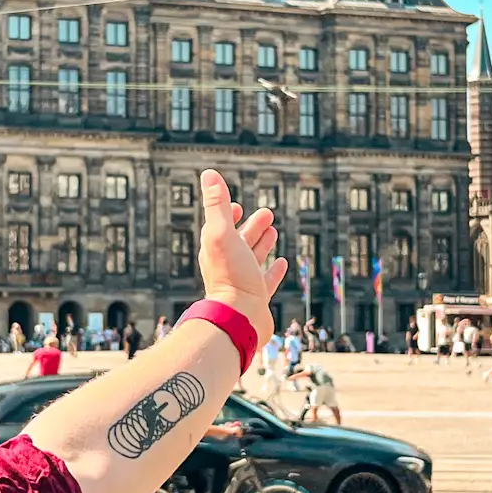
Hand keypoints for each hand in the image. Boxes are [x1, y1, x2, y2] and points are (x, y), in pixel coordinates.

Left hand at [198, 169, 285, 345]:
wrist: (240, 319)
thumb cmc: (231, 276)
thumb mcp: (222, 233)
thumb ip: (217, 204)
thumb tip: (208, 173)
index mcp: (216, 250)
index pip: (220, 228)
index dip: (229, 215)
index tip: (238, 205)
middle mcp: (227, 266)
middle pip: (240, 241)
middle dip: (252, 226)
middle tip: (268, 213)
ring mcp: (242, 283)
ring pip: (253, 259)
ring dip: (262, 244)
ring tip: (274, 232)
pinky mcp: (256, 299)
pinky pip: (266, 281)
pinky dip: (273, 270)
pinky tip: (282, 263)